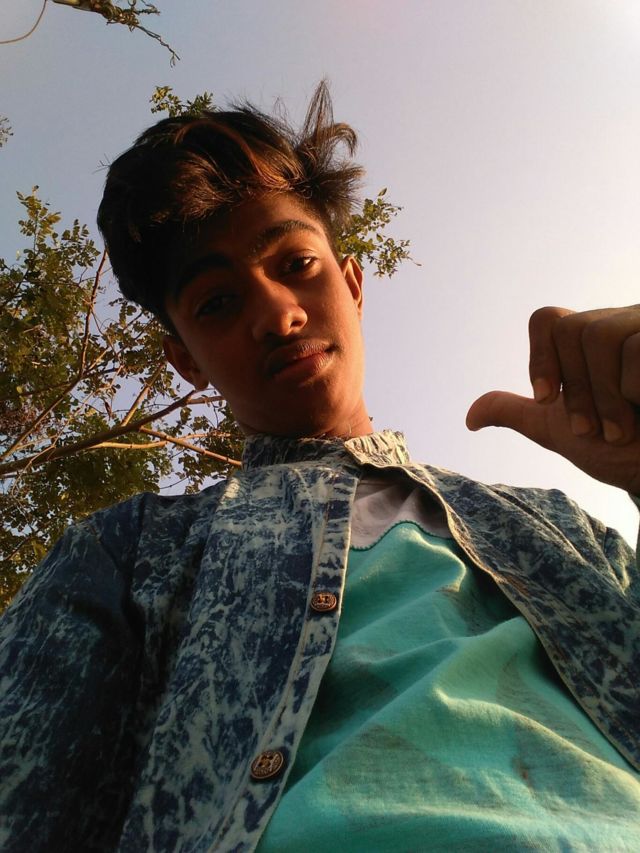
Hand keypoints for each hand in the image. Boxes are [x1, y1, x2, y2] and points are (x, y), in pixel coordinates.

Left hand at [466, 305, 639, 493]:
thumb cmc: (625, 449)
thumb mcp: (563, 432)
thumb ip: (520, 414)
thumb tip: (469, 417)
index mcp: (591, 341)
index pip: (547, 320)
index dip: (540, 359)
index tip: (546, 399)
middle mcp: (623, 325)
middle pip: (574, 329)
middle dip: (578, 390)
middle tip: (593, 429)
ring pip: (603, 335)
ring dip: (607, 397)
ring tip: (624, 430)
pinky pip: (639, 349)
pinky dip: (637, 392)